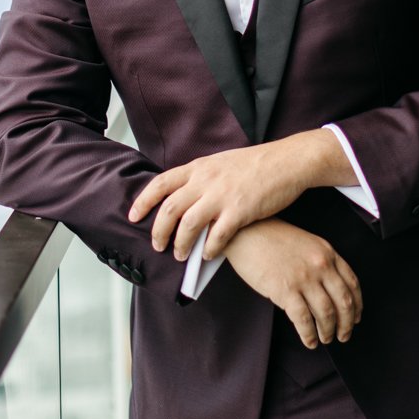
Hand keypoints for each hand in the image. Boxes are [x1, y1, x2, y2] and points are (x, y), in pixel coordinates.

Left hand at [127, 130, 353, 259]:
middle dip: (158, 231)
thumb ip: (200, 178)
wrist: (285, 162)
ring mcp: (222, 196)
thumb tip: (183, 195)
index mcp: (198, 167)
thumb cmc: (254, 164)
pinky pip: (217, 236)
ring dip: (180, 244)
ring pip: (188, 225)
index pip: (161, 183)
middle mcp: (205, 181)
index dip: (143, 201)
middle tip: (157, 245)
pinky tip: (208, 256)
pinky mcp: (240, 211)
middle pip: (169, 209)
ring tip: (180, 255)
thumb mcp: (219, 163)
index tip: (133, 216)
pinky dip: (209, 249)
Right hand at [225, 219, 362, 348]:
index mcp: (327, 252)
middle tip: (343, 335)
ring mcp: (304, 278)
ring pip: (326, 314)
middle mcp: (320, 265)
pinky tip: (309, 340)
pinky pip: (304, 320)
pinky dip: (309, 335)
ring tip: (325, 338)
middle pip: (344, 302)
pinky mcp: (286, 291)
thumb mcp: (304, 242)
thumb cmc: (270, 236)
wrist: (245, 232)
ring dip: (328, 331)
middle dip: (346, 324)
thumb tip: (328, 290)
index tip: (355, 317)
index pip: (352, 283)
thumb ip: (319, 262)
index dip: (357, 305)